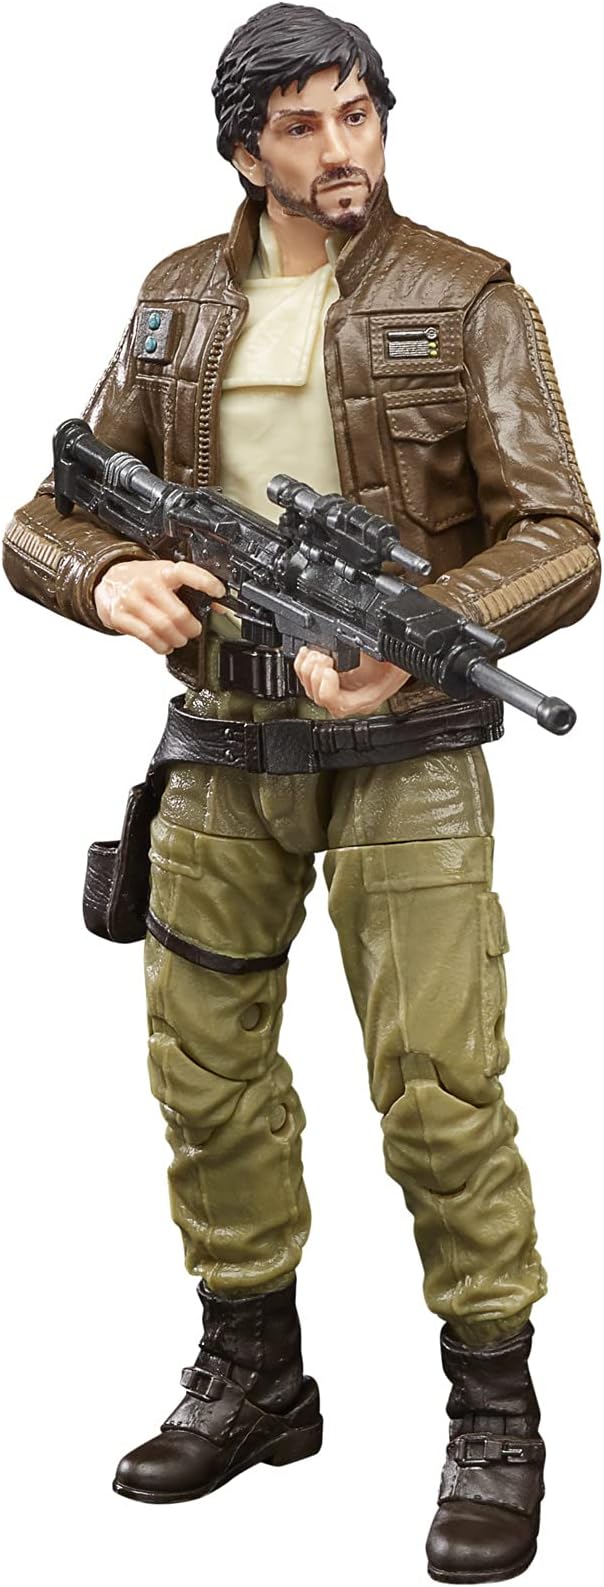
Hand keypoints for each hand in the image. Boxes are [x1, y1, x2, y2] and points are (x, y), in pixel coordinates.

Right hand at [93, 559, 225, 652]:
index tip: (219, 592)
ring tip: (179, 640)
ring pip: (162, 628)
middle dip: (191, 628)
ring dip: (176, 640)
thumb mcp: (166, 576)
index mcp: (162, 571)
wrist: (109, 580)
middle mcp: (146, 583)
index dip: (205, 582)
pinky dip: (160, 645)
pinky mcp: (120, 616)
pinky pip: (146, 636)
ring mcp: (131, 600)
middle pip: (177, 613)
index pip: (186, 572)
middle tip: (194, 631)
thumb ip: (190, 589)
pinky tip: (164, 644)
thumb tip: (220, 607)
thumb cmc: (142, 580)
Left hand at [294, 647, 410, 716]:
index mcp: (367, 698)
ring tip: (317, 653)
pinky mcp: (330, 681)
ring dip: (307, 669)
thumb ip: (374, 653)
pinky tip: (309, 653)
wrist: (401, 655)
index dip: (328, 688)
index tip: (330, 668)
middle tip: (322, 656)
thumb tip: (360, 644)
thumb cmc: (399, 657)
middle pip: (319, 697)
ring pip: (310, 690)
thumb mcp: (391, 654)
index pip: (339, 705)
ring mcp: (339, 690)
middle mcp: (350, 698)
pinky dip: (303, 666)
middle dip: (315, 673)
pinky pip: (308, 680)